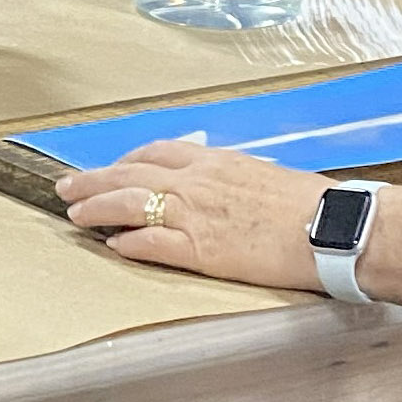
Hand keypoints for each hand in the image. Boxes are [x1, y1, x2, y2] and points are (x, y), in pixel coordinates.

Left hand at [57, 140, 329, 290]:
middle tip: (68, 185)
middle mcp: (198, 181)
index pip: (156, 152)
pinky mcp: (201, 249)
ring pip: (130, 204)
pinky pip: (151, 243)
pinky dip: (127, 243)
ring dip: (97, 207)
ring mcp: (196, 214)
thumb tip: (224, 185)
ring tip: (75, 213)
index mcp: (215, 161)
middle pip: (130, 173)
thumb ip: (235, 177)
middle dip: (95, 179)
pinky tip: (112, 246)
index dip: (126, 160)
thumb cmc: (312, 204)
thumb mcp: (266, 175)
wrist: (333, 228)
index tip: (110, 167)